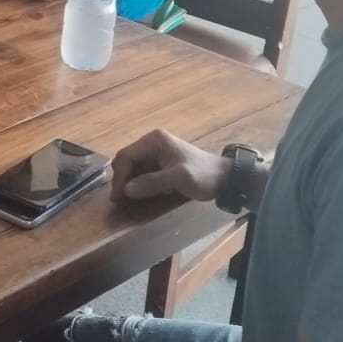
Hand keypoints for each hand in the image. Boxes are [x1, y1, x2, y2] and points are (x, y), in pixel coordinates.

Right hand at [110, 129, 229, 203]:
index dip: (119, 177)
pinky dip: (137, 184)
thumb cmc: (204, 175)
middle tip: (120, 201)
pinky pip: (140, 173)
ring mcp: (154, 153)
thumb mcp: (180, 178)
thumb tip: (127, 190)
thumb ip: (153, 182)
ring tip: (127, 200)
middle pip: (126, 161)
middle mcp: (150, 143)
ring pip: (131, 168)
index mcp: (153, 140)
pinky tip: (139, 195)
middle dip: (122, 180)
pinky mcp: (158, 164)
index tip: (118, 197)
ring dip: (128, 183)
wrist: (224, 178)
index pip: (126, 156)